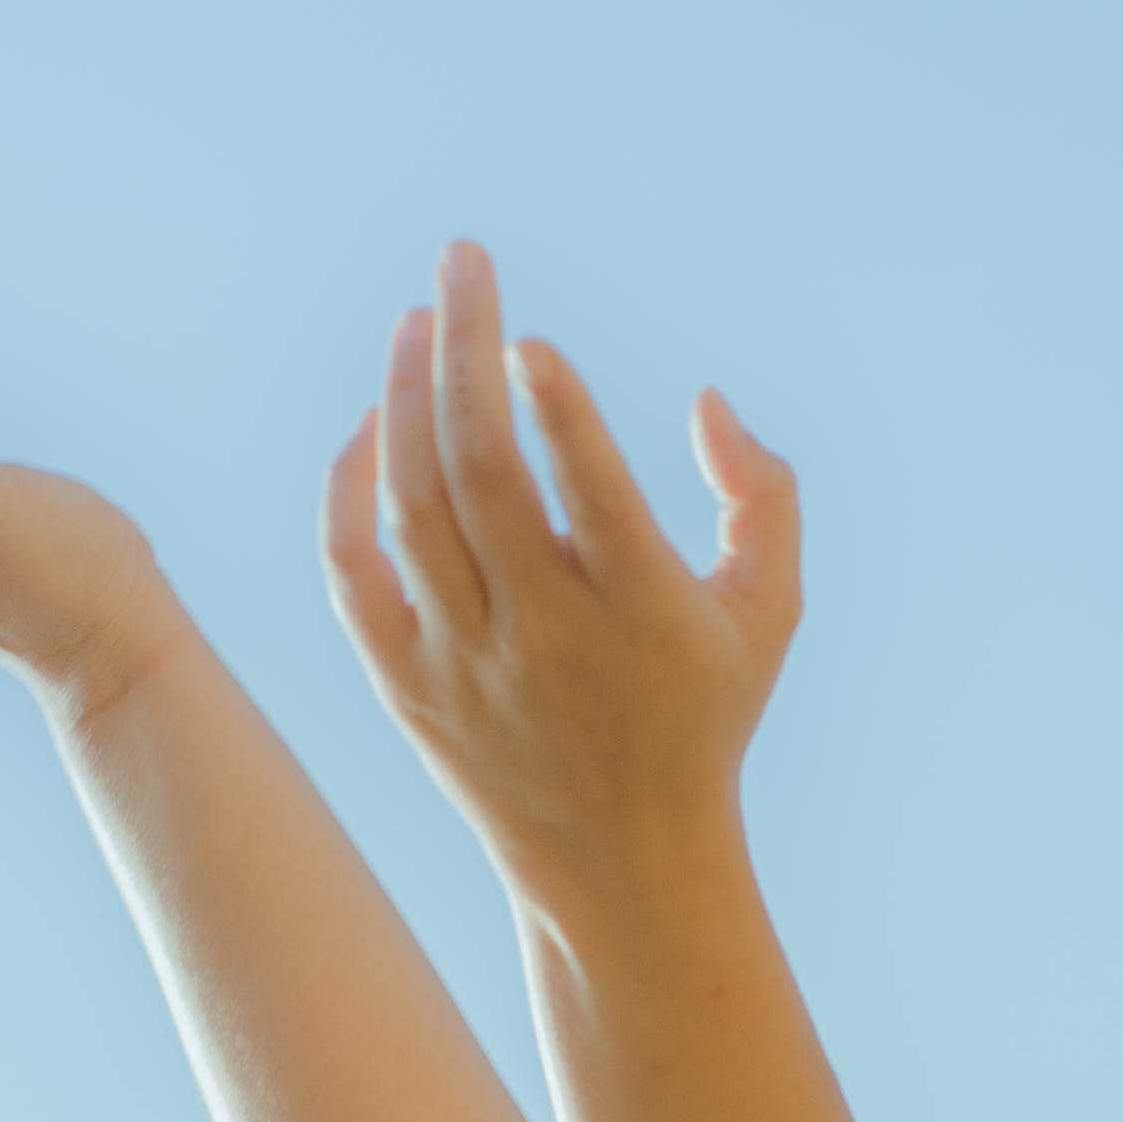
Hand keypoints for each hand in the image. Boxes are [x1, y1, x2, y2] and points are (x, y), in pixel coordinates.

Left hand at [320, 235, 799, 909]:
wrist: (621, 862)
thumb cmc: (702, 712)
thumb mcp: (771, 610)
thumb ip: (764, 495)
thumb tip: (706, 402)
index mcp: (641, 611)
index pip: (586, 491)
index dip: (555, 408)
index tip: (530, 341)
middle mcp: (544, 636)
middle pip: (480, 474)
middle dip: (465, 350)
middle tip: (462, 260)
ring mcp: (464, 662)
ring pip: (410, 509)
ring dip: (407, 399)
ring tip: (421, 320)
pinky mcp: (407, 684)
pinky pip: (354, 571)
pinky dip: (351, 491)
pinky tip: (373, 423)